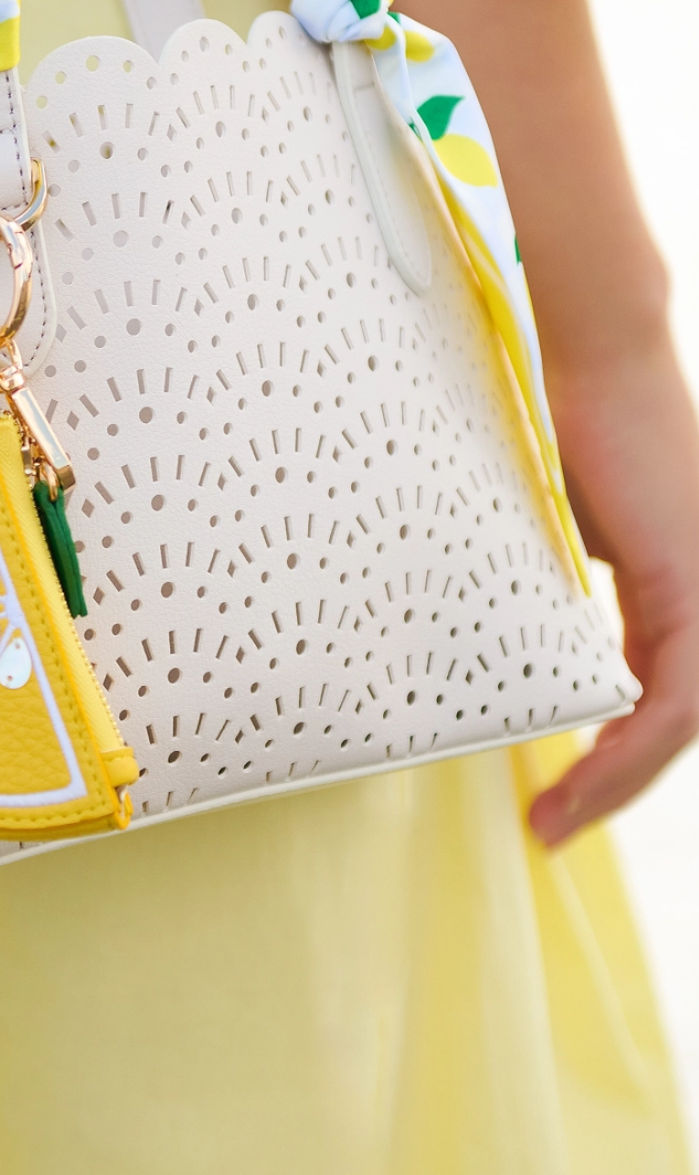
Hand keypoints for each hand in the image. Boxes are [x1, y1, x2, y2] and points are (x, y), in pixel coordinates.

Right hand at [529, 328, 698, 844]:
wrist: (587, 351)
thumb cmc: (552, 413)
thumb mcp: (546, 522)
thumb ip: (547, 575)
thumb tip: (496, 616)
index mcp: (670, 577)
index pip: (655, 689)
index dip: (612, 751)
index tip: (551, 793)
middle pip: (673, 719)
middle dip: (612, 783)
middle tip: (549, 823)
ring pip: (681, 719)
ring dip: (618, 781)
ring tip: (557, 818)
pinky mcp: (692, 583)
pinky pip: (672, 697)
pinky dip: (629, 749)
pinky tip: (580, 778)